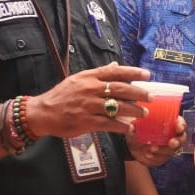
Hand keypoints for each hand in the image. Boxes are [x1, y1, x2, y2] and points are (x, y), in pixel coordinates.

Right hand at [28, 62, 152, 137]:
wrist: (42, 112)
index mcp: (89, 77)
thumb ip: (99, 74)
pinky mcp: (86, 121)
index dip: (133, 72)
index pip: (115, 72)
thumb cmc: (62, 95)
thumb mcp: (79, 79)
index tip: (147, 75)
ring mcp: (88, 105)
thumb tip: (115, 66)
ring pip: (116, 107)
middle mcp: (90, 89)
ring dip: (133, 111)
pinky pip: (108, 124)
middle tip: (151, 97)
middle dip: (138, 93)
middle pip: (120, 89)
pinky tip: (130, 128)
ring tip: (144, 114)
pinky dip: (121, 126)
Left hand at [127, 116, 185, 166]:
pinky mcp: (163, 158)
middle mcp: (171, 136)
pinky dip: (156, 158)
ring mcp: (168, 148)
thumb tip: (132, 126)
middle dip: (178, 141)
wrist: (131, 146)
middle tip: (171, 143)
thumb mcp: (134, 125)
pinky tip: (148, 155)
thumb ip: (134, 124)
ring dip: (163, 151)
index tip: (178, 127)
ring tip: (151, 149)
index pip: (180, 123)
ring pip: (172, 151)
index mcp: (168, 123)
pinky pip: (163, 159)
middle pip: (181, 139)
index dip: (181, 125)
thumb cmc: (136, 130)